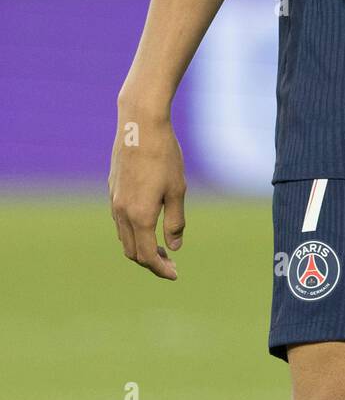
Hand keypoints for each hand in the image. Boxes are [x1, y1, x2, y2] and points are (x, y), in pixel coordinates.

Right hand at [108, 102, 186, 279]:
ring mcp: (114, 201)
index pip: (147, 256)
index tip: (175, 274)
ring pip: (123, 237)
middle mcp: (122, 213)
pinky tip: (147, 222)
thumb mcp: (177, 190)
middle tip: (170, 262)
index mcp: (140, 216)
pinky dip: (132, 231)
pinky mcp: (112, 189)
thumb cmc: (164, 156)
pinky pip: (119, 220)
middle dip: (151, 261)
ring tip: (160, 245)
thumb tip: (174, 246)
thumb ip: (175, 221)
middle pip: (132, 251)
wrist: (139, 125)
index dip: (161, 269)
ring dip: (140, 246)